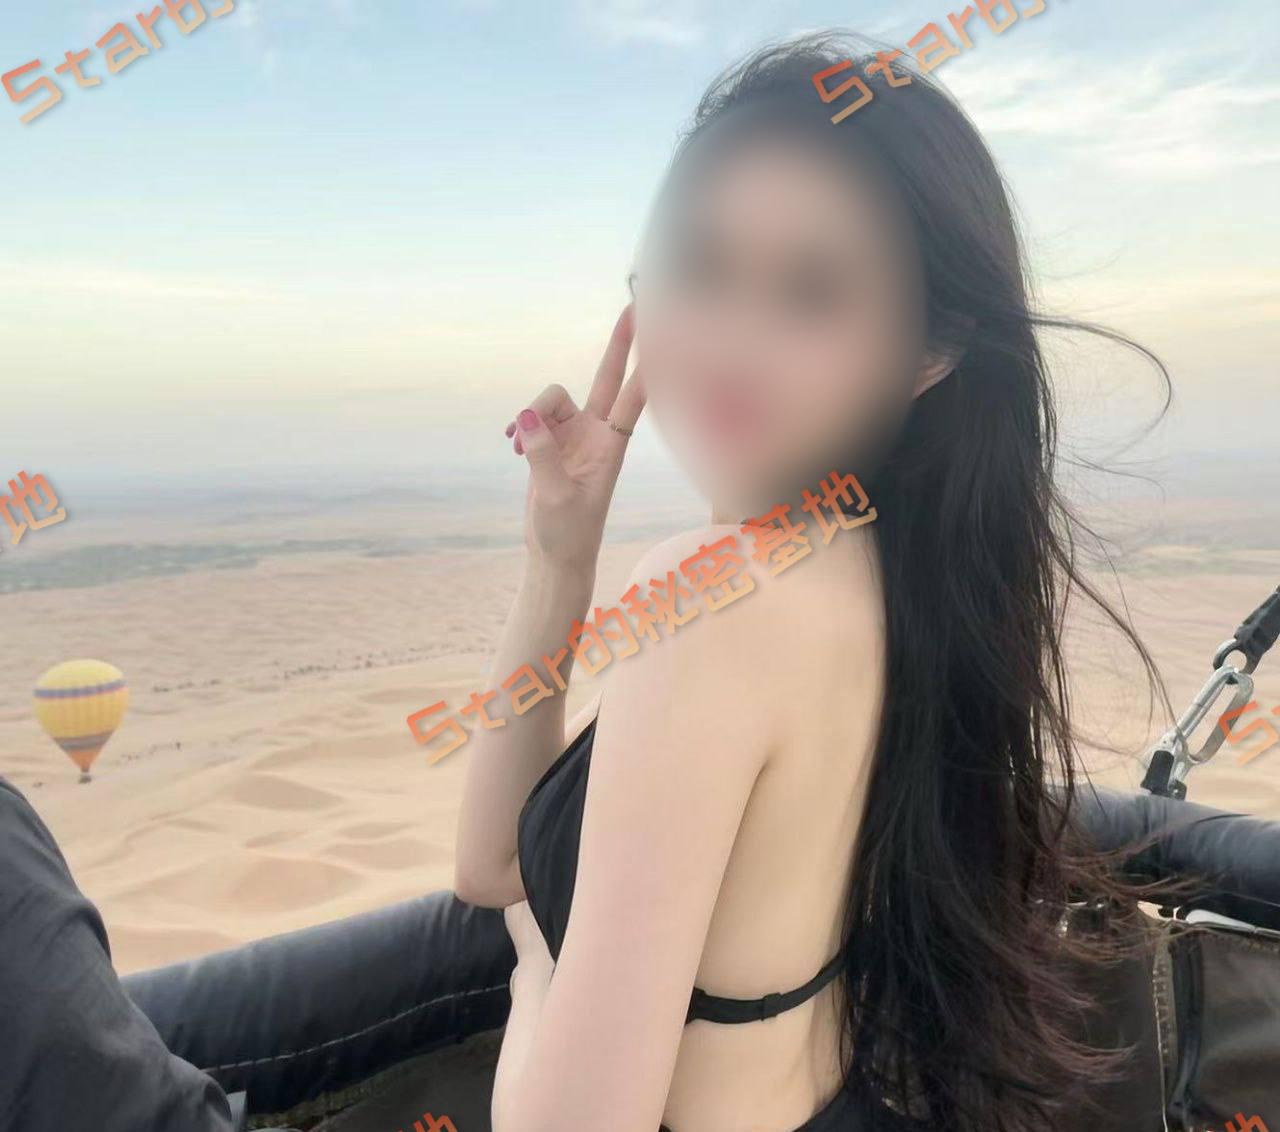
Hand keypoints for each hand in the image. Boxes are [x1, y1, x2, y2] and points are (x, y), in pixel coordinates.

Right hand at [504, 303, 644, 573]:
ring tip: (515, 447)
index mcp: (609, 448)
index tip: (662, 339)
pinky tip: (511, 446)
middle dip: (619, 345)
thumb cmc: (567, 532)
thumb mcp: (555, 496)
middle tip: (633, 308)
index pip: (632, 400)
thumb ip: (542, 454)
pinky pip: (532, 417)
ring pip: (551, 399)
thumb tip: (526, 418)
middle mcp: (595, 434)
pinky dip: (520, 427)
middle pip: (607, 379)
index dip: (645, 368)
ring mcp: (573, 435)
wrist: (556, 553)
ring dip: (530, 415)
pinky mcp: (551, 442)